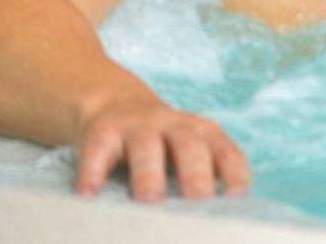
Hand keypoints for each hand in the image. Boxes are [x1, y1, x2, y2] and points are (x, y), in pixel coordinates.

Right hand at [75, 95, 250, 201]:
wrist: (115, 104)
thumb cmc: (160, 145)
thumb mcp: (186, 151)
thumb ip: (200, 178)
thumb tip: (211, 222)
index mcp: (202, 133)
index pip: (225, 151)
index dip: (234, 171)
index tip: (237, 196)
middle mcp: (174, 126)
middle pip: (189, 145)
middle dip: (196, 172)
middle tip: (198, 200)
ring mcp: (137, 127)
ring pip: (147, 147)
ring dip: (149, 174)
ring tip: (150, 200)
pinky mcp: (102, 133)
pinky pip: (97, 153)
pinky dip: (92, 174)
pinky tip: (88, 196)